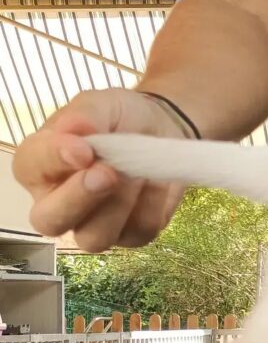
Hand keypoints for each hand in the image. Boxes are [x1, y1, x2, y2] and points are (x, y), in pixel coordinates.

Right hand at [12, 89, 186, 252]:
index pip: (30, 169)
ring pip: (95, 237)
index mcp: (38, 165)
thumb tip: (73, 129)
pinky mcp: (131, 235)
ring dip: (120, 204)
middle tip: (107, 173)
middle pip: (50, 221)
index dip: (54, 160)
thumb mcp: (100, 104)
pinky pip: (139, 231)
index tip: (83, 147)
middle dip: (79, 199)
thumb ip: (85, 115)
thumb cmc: (120, 118)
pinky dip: (152, 205)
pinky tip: (155, 182)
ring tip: (137, 171)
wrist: (161, 131)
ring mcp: (93, 225)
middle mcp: (56, 202)